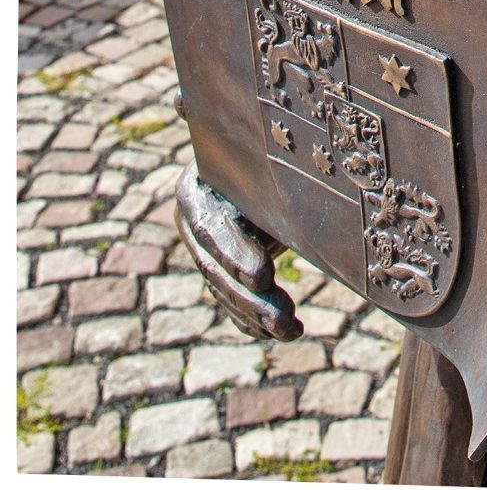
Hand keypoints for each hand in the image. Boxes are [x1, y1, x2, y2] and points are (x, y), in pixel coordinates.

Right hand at [175, 169, 302, 342]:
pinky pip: (230, 302)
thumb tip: (288, 182)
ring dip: (256, 317)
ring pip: (224, 292)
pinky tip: (276, 334)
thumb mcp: (263, 162)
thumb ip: (268, 176)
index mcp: (196, 189)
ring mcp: (202, 249)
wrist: (258, 160)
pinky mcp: (218, 270)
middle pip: (217, 270)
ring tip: (290, 330)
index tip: (262, 277)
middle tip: (283, 319)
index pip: (210, 228)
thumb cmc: (267, 156)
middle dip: (251, 300)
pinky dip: (251, 321)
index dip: (234, 255)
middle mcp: (193, 222)